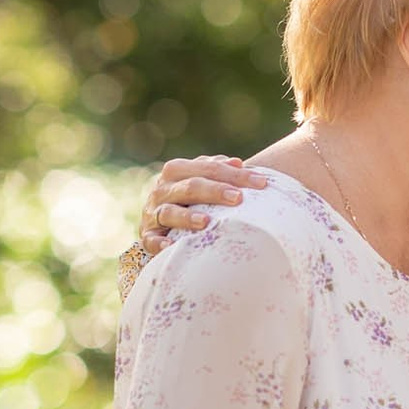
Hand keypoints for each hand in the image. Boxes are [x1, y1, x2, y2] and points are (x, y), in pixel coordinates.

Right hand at [140, 155, 265, 254]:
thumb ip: (218, 169)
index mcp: (177, 170)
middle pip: (191, 187)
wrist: (156, 217)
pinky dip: (160, 243)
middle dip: (215, 191)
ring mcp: (153, 212)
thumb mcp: (201, 178)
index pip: (209, 168)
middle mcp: (162, 189)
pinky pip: (151, 240)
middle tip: (238, 198)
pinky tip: (171, 245)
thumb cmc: (189, 196)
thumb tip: (238, 163)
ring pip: (169, 212)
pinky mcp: (147, 235)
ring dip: (187, 217)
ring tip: (206, 222)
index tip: (262, 182)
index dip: (236, 175)